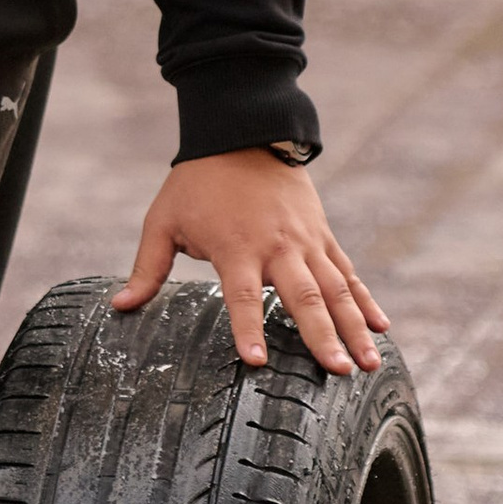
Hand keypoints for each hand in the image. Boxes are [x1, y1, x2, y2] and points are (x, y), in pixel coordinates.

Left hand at [112, 150, 387, 376]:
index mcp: (235, 246)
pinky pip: (347, 271)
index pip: (241, 296)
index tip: (258, 361)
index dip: (247, 328)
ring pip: (336, 289)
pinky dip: (365, 299)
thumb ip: (147, 268)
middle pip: (303, 297)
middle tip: (339, 371)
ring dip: (354, 326)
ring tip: (369, 363)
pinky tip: (382, 326)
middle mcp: (276, 246)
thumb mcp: (163, 221)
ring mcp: (305, 240)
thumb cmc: (196, 182)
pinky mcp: (322, 234)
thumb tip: (120, 307)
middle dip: (322, 336)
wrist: (242, 131)